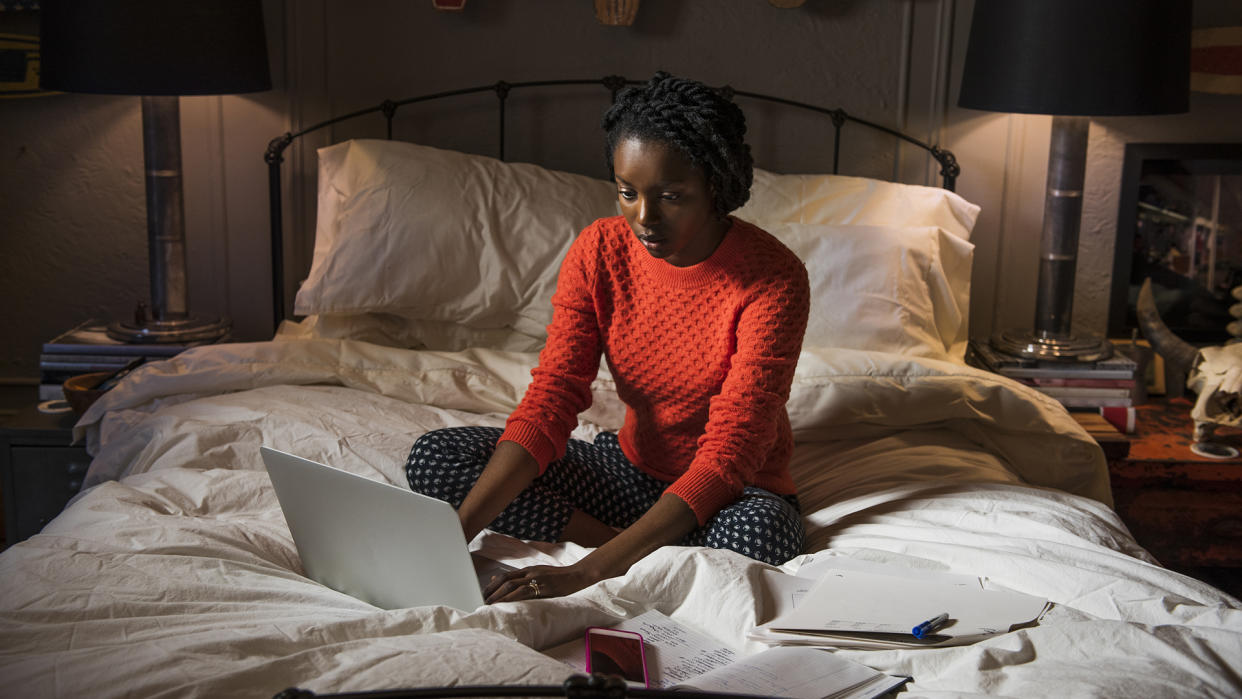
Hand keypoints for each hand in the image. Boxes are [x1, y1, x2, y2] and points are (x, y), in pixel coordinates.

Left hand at [483, 562, 601, 603]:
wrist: (579, 575)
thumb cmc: (559, 578)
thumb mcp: (539, 574)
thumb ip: (521, 578)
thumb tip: (497, 579)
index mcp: (529, 570)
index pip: (505, 576)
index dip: (492, 585)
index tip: (483, 595)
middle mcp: (531, 572)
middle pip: (506, 580)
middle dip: (492, 592)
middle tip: (482, 603)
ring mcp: (538, 579)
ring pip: (513, 586)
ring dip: (500, 596)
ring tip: (490, 605)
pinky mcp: (546, 587)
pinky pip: (527, 592)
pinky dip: (514, 598)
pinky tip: (508, 605)